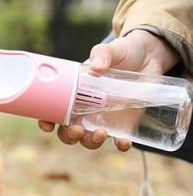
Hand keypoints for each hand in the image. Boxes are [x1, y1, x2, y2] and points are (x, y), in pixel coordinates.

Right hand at [39, 30, 180, 150]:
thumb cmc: (122, 53)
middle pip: (68, 132)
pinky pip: (118, 141)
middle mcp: (85, 111)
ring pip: (89, 140)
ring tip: (100, 133)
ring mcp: (103, 120)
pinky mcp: (124, 124)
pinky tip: (123, 142)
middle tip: (77, 129)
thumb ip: (102, 54)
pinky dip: (120, 145)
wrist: (148, 56)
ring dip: (90, 142)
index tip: (47, 125)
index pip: (54, 112)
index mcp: (74, 94)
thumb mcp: (110, 50)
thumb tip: (96, 66)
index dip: (47, 121)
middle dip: (69, 136)